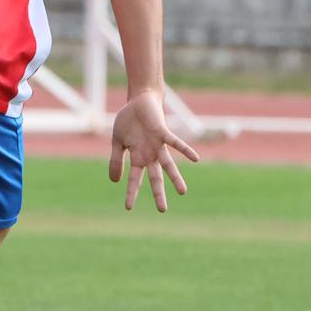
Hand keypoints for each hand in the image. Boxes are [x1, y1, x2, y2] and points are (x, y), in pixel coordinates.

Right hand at [108, 90, 199, 212]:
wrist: (138, 100)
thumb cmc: (128, 121)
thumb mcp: (117, 141)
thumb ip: (116, 160)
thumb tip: (114, 181)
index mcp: (137, 157)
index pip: (134, 179)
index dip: (131, 192)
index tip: (128, 208)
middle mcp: (149, 154)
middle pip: (155, 177)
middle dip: (158, 193)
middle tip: (162, 210)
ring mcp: (157, 145)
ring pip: (168, 165)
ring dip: (175, 178)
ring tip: (183, 192)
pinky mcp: (162, 132)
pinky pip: (175, 143)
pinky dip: (184, 150)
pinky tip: (196, 159)